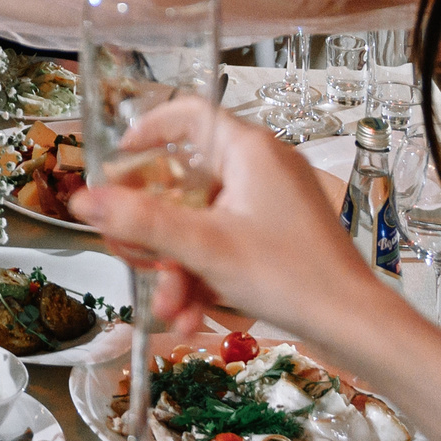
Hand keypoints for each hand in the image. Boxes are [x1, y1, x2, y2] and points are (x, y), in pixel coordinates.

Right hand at [70, 94, 393, 347]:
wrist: (356, 327)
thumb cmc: (290, 275)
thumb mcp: (204, 248)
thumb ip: (141, 222)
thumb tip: (83, 200)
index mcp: (249, 150)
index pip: (188, 113)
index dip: (146, 130)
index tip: (115, 161)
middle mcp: (262, 167)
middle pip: (186, 181)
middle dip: (155, 228)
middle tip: (129, 252)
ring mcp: (273, 203)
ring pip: (203, 222)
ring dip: (177, 265)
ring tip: (167, 306)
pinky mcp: (280, 236)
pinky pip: (226, 242)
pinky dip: (205, 274)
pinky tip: (190, 315)